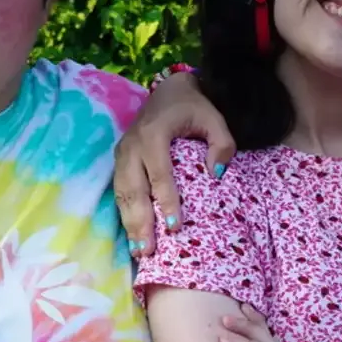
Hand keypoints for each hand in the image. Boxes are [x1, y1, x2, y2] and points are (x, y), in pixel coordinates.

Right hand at [114, 71, 235, 255]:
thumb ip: (221, 143)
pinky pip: (119, 191)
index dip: (166, 201)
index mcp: (153, 134)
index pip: (159, 173)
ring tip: (139, 251)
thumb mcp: (214, 118)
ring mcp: (122, 153)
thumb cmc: (193, 106)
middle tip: (149, 251)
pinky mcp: (119, 160)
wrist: (169, 90)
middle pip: (134, 189)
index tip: (174, 226)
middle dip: (140, 222)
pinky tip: (132, 236)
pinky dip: (125, 214)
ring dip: (129, 223)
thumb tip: (217, 174)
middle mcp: (132, 146)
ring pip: (122, 194)